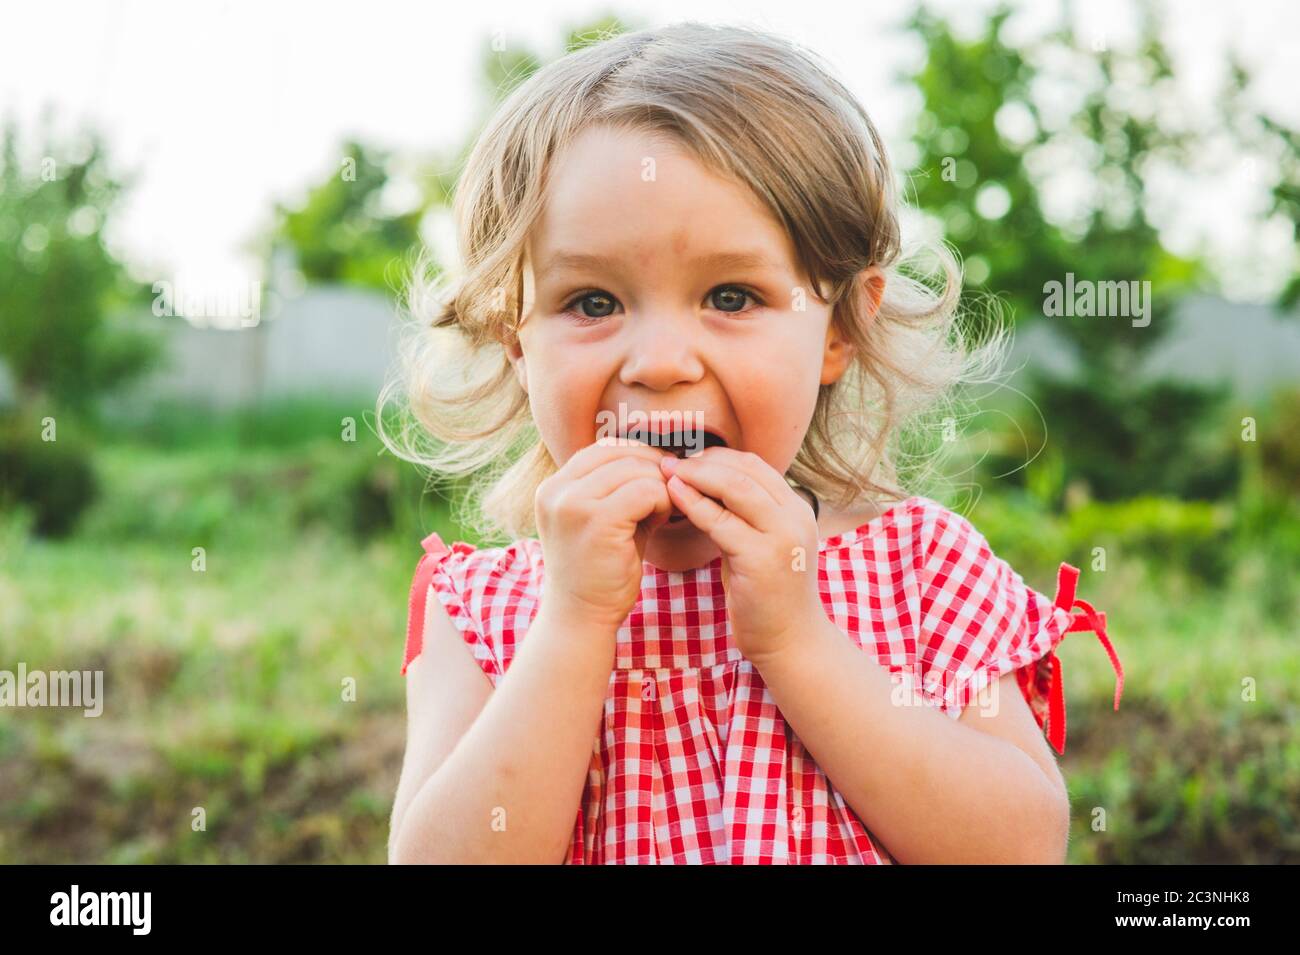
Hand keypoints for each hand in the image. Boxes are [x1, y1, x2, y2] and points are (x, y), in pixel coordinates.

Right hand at [535, 437, 673, 631]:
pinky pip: (645, 491)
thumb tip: (664, 459)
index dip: (639, 456)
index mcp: (554, 486)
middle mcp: (557, 490)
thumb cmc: (599, 571)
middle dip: (654, 468)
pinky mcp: (596, 520)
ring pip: (636, 469)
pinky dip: (661, 502)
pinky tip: (660, 521)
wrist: (581, 618)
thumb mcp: (603, 520)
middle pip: (621, 453)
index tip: (660, 476)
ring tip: (662, 512)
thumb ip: (622, 488)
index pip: (604, 448)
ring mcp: (573, 503)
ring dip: (660, 487)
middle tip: (671, 492)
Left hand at [659, 447, 824, 663]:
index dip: (718, 457)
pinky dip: (694, 505)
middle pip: (746, 470)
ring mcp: (782, 537)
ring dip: (696, 476)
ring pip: (735, 488)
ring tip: (666, 472)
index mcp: (797, 510)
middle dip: (704, 461)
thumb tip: (705, 486)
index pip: (756, 466)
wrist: (791, 642)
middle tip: (670, 460)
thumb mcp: (759, 545)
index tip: (687, 457)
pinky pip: (721, 522)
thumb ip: (743, 517)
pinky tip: (673, 496)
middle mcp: (795, 517)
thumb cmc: (768, 595)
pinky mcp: (762, 559)